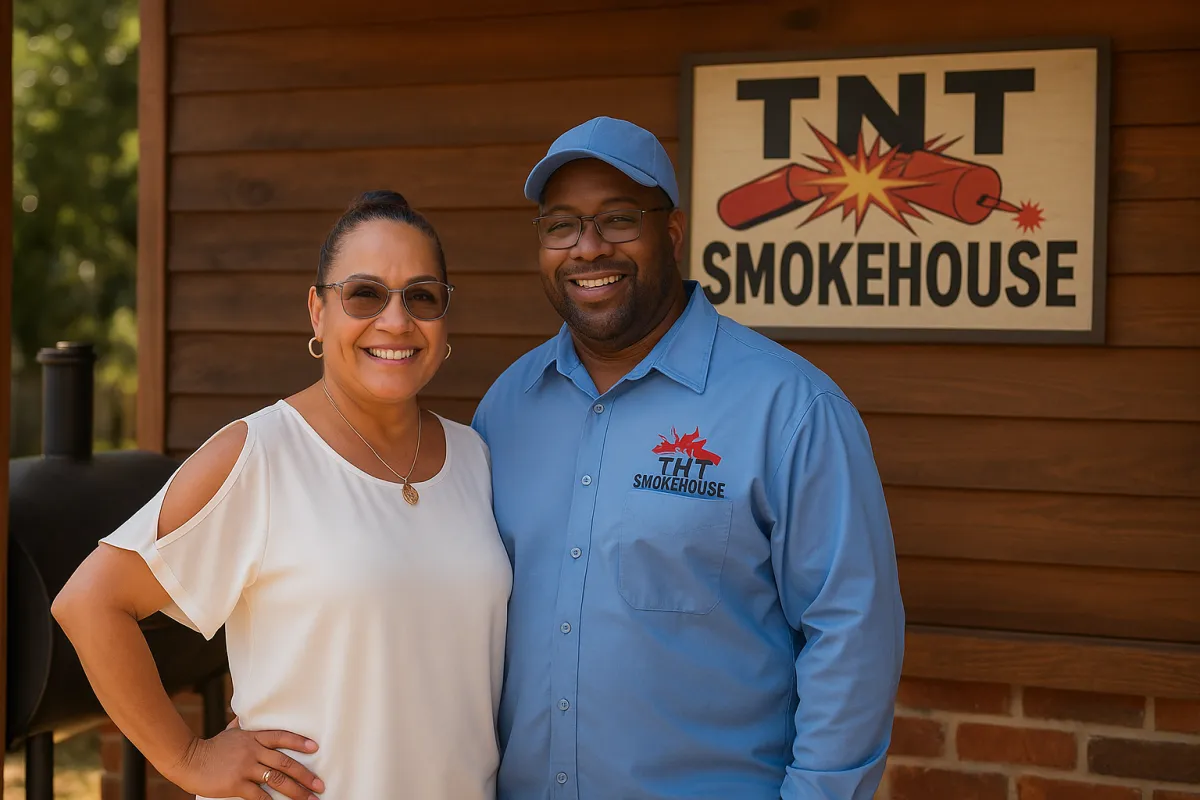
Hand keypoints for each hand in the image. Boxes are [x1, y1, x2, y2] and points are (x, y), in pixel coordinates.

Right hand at [169, 728, 323, 799]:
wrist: (188, 760)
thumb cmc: (211, 747)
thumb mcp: (229, 732)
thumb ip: (242, 725)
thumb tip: (246, 714)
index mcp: (253, 737)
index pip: (282, 737)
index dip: (299, 742)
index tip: (316, 748)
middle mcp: (252, 751)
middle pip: (285, 763)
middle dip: (305, 775)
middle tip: (319, 785)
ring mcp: (245, 768)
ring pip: (277, 780)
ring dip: (296, 791)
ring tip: (310, 799)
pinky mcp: (236, 784)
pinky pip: (259, 795)